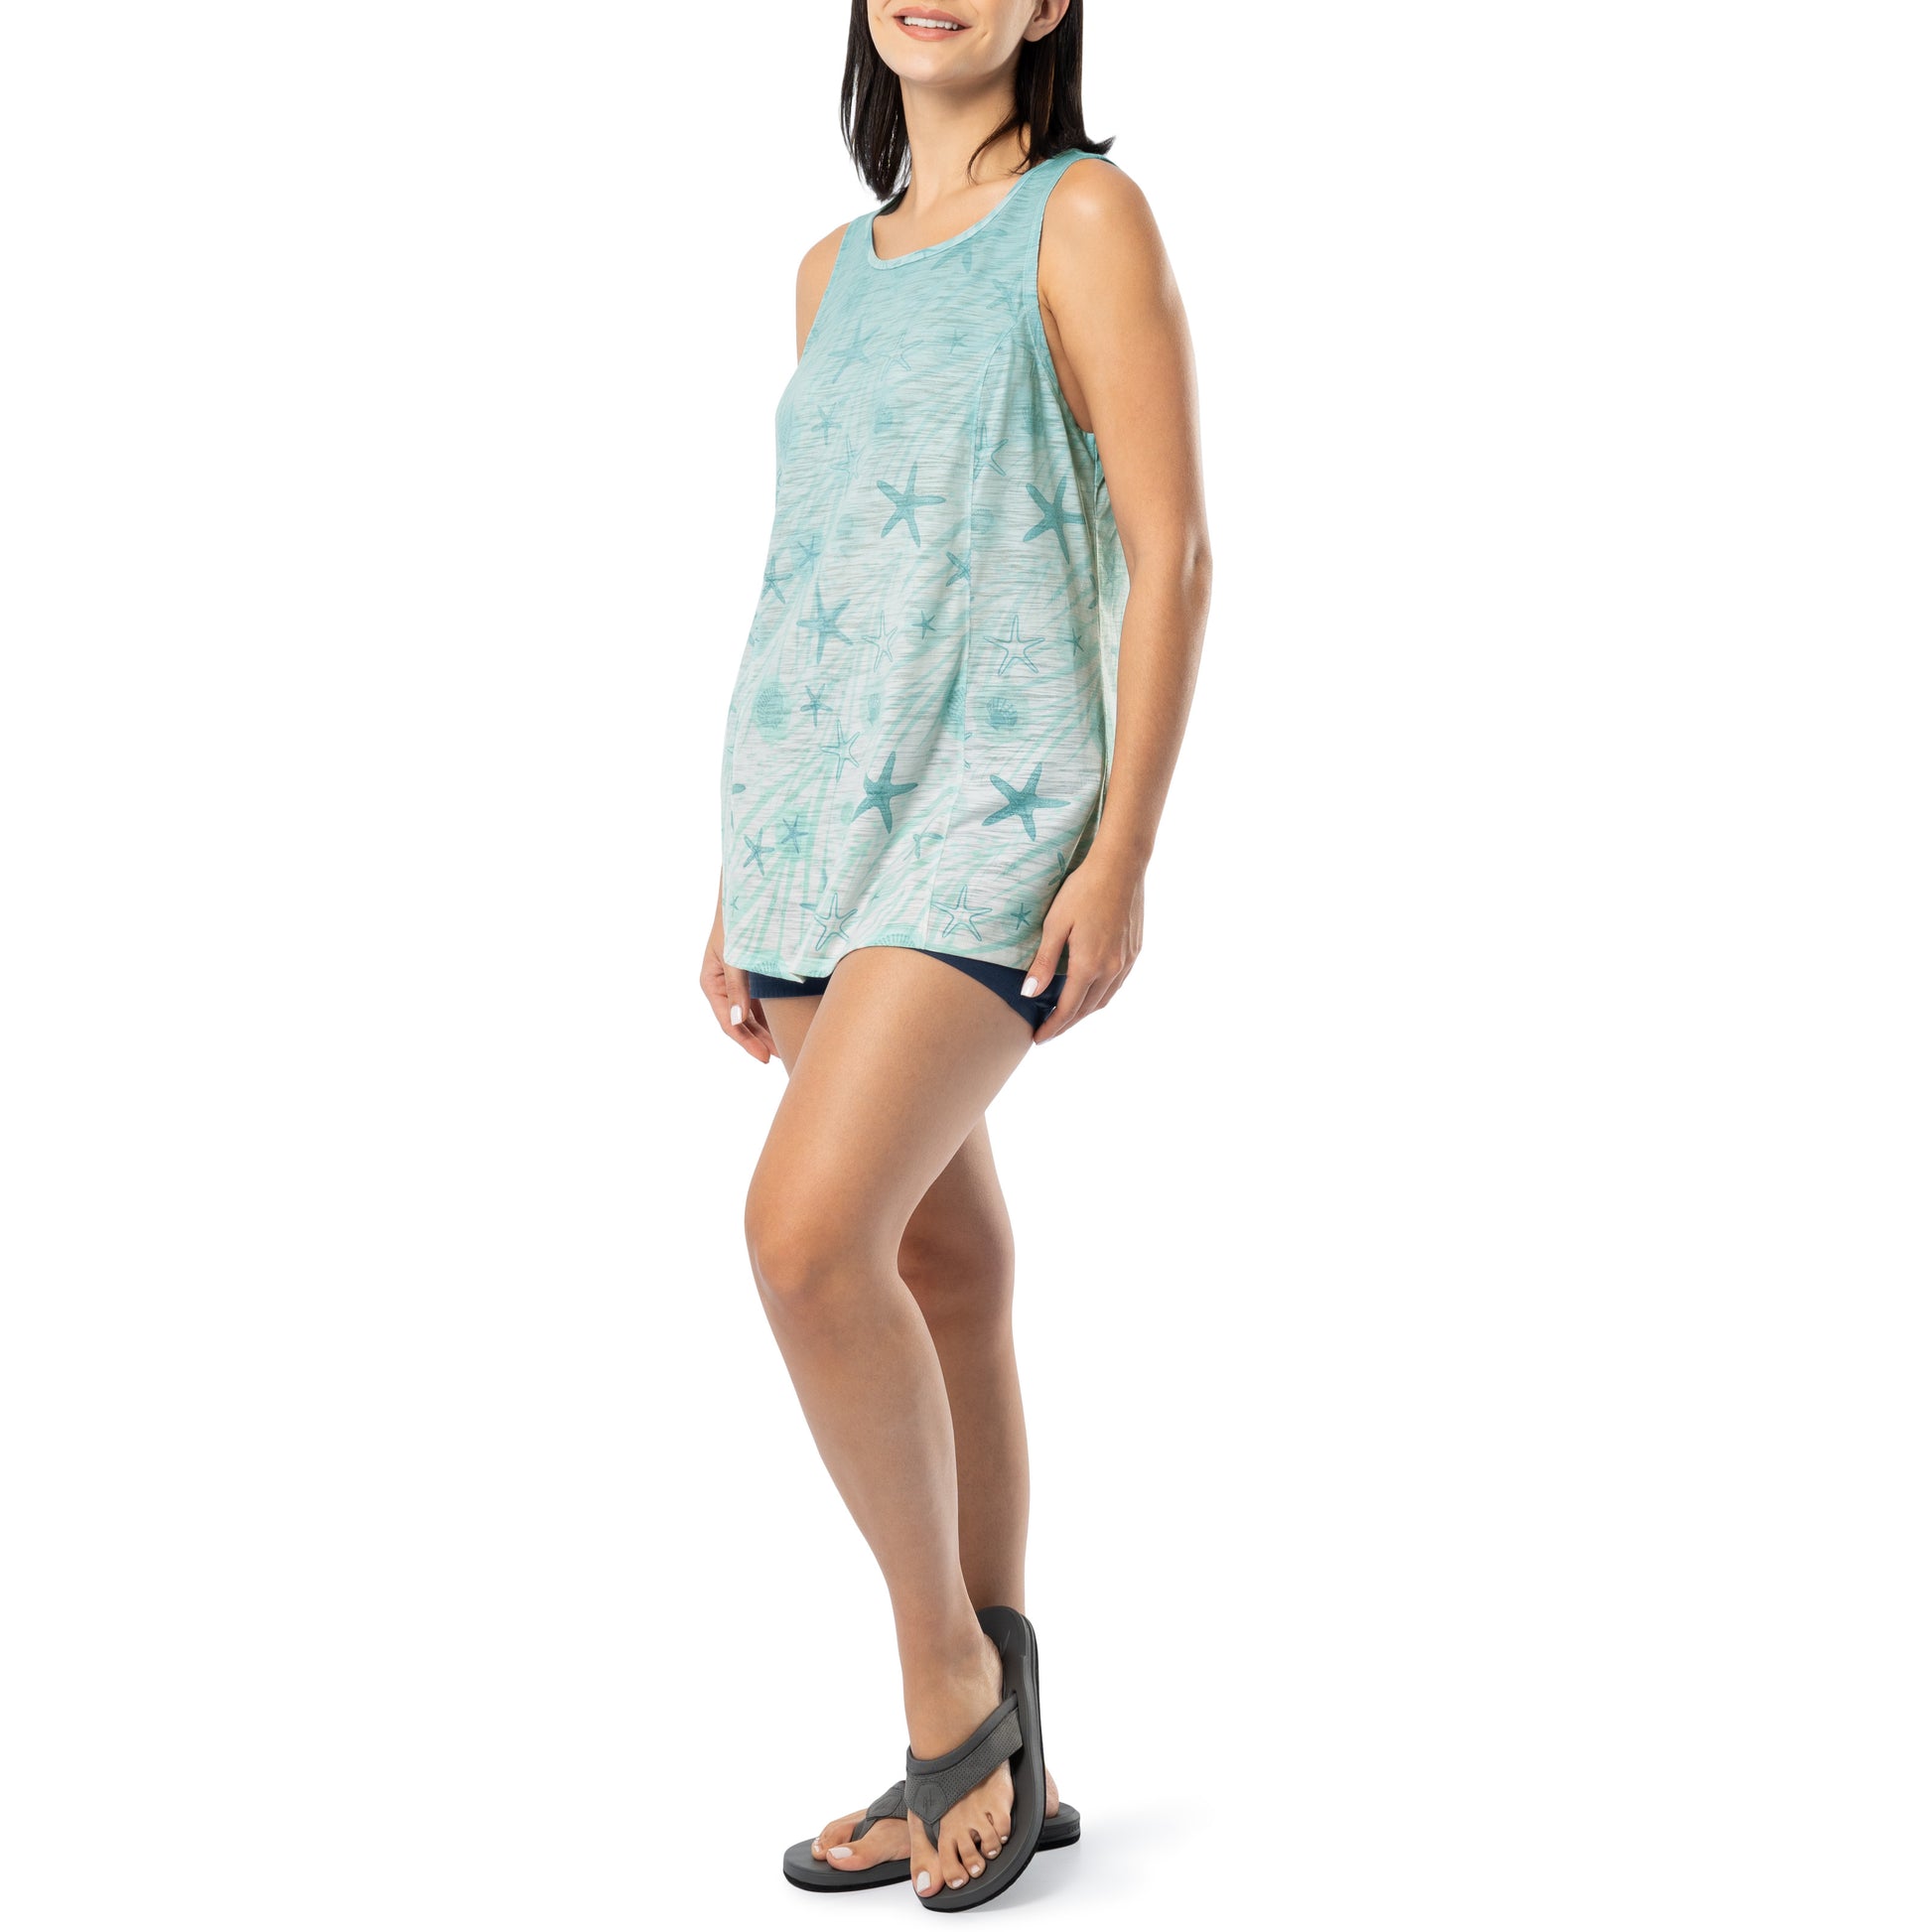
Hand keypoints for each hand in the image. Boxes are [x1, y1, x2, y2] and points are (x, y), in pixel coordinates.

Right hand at [700, 895, 775, 1062]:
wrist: (751, 892)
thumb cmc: (739, 920)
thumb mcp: (735, 955)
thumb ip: (736, 987)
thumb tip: (737, 1020)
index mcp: (711, 982)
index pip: (729, 1022)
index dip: (746, 1043)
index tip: (765, 1058)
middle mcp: (723, 984)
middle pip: (741, 1022)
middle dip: (760, 1041)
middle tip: (781, 1057)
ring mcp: (738, 980)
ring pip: (752, 1014)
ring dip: (767, 1031)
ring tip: (786, 1046)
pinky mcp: (752, 973)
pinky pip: (761, 1000)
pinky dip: (773, 1014)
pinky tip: (788, 1023)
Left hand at [1022, 845, 1144, 1042]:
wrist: (1121, 866)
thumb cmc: (1083, 890)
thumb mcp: (1055, 925)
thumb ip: (1043, 962)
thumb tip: (1030, 994)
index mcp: (1089, 966)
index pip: (1068, 1009)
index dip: (1052, 1027)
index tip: (1038, 1039)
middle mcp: (1112, 969)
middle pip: (1087, 1009)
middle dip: (1067, 1023)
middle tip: (1049, 1031)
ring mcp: (1127, 961)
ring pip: (1105, 999)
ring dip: (1085, 1011)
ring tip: (1067, 1015)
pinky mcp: (1135, 950)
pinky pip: (1117, 983)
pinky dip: (1101, 995)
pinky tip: (1090, 991)